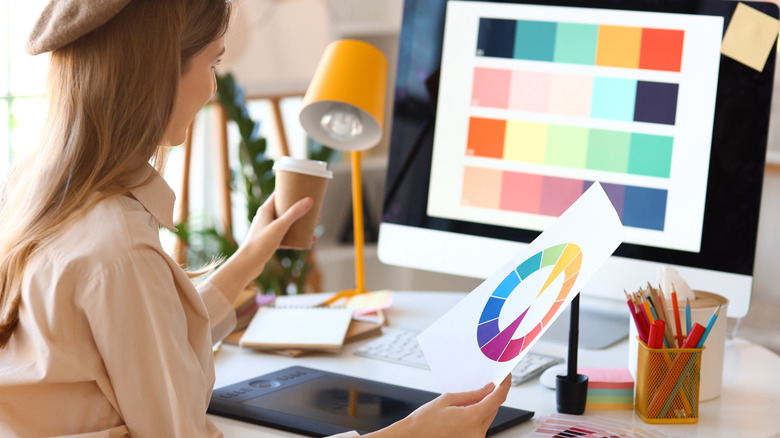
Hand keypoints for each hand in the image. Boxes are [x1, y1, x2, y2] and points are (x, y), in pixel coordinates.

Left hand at [207, 193, 311, 299]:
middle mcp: (266, 218)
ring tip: (313, 227)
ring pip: (287, 224)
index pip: (279, 195)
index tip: (304, 190)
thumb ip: (294, 213)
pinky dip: (296, 238)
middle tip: (314, 210)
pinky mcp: (270, 241)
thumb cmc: (260, 243)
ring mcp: (268, 230)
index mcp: (265, 210)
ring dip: (300, 224)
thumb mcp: (280, 226)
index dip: (291, 191)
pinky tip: (306, 241)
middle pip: (286, 209)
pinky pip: (286, 236)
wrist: (248, 264)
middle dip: (300, 210)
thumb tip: (309, 200)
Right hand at [365, 375, 511, 437]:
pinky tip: (464, 411)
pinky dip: (476, 416)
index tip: (505, 377)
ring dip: (483, 407)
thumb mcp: (447, 400)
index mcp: (471, 418)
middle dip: (490, 396)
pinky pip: (480, 426)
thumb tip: (488, 388)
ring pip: (487, 418)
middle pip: (493, 409)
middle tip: (485, 384)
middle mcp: (476, 432)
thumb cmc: (424, 421)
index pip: (497, 399)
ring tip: (466, 400)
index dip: (504, 386)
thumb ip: (472, 394)